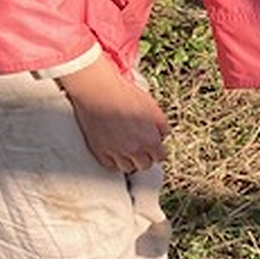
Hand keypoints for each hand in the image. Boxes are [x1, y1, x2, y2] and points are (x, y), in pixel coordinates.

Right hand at [57, 56, 168, 172]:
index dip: (158, 151)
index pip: (160, 157)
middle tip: (141, 147)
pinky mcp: (99, 151)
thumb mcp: (152, 107)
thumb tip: (163, 135)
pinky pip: (110, 165)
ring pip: (128, 168)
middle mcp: (134, 149)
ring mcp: (116, 152)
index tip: (154, 148)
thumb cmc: (123, 94)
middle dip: (145, 157)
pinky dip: (113, 160)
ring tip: (127, 150)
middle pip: (145, 165)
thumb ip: (162, 125)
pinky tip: (115, 150)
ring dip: (129, 161)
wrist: (97, 90)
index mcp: (150, 139)